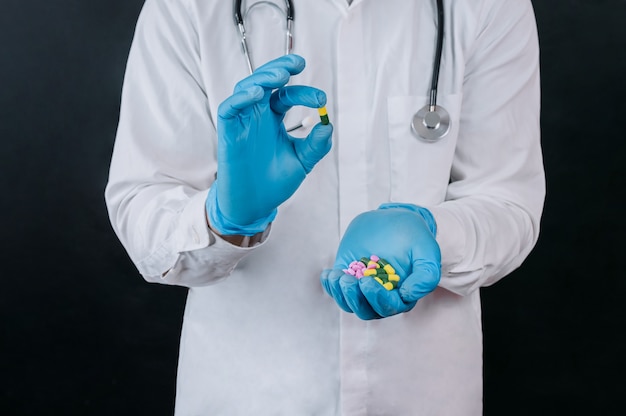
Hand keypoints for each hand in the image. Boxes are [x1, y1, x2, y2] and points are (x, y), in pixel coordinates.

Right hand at [207, 55, 332, 235]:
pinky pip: (229, 108)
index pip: (287, 95)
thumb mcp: (301, 161)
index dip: (304, 93)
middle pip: (265, 81)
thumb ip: (316, 145)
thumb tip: (328, 125)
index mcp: (273, 119)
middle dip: (280, 68)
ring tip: (280, 76)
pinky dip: (241, 98)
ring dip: (262, 78)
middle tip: (297, 64)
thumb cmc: (275, 182)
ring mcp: (241, 122)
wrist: (254, 206)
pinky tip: (257, 94)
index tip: (322, 101)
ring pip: (246, 88)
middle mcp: (257, 115)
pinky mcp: (228, 132)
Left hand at [320, 203, 440, 319]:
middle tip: (348, 280)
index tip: (367, 281)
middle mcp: (381, 295)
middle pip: (366, 310)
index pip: (388, 306)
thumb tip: (408, 294)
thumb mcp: (428, 252)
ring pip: (349, 302)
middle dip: (354, 298)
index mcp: (402, 295)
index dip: (376, 298)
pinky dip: (330, 285)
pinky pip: (336, 289)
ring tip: (336, 276)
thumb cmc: (415, 237)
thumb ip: (426, 276)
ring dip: (340, 293)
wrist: (397, 219)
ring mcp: (363, 286)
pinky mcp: (349, 275)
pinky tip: (328, 274)